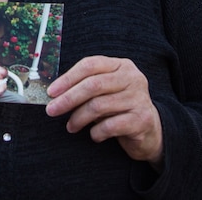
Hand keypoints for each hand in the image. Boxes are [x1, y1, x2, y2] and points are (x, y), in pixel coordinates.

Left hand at [45, 56, 162, 167]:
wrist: (150, 130)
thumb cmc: (120, 107)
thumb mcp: (105, 91)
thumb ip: (86, 87)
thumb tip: (55, 94)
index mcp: (121, 65)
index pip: (90, 65)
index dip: (67, 78)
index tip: (51, 91)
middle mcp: (132, 78)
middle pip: (92, 85)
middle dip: (68, 99)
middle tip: (52, 110)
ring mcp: (139, 98)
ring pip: (98, 106)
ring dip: (79, 118)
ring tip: (71, 126)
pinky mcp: (142, 119)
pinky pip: (110, 126)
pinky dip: (96, 132)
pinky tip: (94, 135)